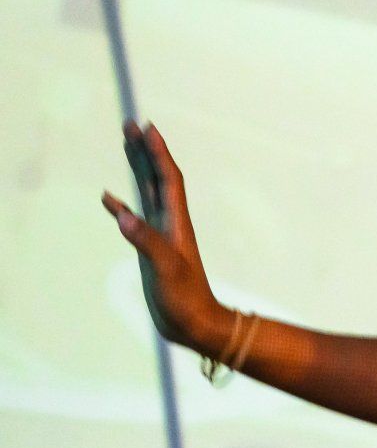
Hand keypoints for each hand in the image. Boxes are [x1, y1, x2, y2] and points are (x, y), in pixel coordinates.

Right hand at [100, 121, 221, 346]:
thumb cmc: (186, 298)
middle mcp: (170, 222)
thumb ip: (146, 242)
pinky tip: (109, 197)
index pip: (169, 178)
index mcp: (177, 222)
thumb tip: (123, 216)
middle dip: (146, 150)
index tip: (148, 128)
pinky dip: (121, 205)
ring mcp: (160, 234)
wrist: (195, 323)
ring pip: (147, 192)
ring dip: (137, 168)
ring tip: (126, 144)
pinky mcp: (151, 249)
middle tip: (131, 124)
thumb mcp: (166, 269)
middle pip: (157, 177)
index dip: (159, 153)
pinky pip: (134, 218)